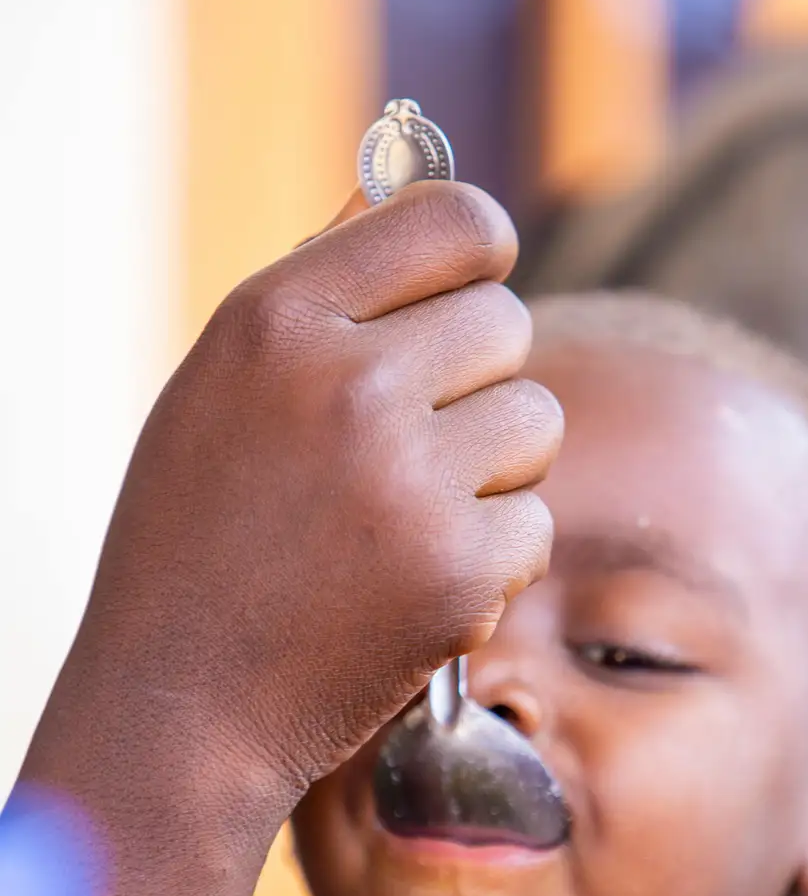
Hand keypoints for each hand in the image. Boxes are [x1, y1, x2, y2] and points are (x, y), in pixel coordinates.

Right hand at [72, 181, 561, 800]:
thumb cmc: (198, 540)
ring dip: (492, 470)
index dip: (477, 256)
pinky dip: (490, 560)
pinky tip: (413, 586)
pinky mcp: (460, 572)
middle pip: (507, 324)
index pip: (456, 219)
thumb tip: (404, 192)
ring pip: (538, 422)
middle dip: (477, 381)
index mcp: (278, 319)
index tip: (464, 298)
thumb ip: (321, 291)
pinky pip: (535, 525)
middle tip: (414, 445)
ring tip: (407, 520)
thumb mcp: (221, 388)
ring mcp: (411, 481)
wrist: (183, 704)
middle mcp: (351, 384)